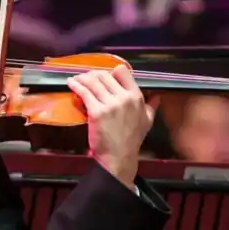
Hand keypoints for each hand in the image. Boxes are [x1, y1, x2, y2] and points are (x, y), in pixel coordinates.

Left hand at [67, 65, 155, 187]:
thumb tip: (157, 97)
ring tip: (76, 79)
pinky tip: (71, 84)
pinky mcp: (96, 112)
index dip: (111, 72)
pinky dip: (76, 86)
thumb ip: (151, 107)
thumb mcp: (147, 122)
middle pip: (104, 75)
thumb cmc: (131, 141)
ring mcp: (110, 104)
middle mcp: (124, 98)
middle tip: (86, 78)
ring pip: (93, 82)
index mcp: (136, 97)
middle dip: (93, 75)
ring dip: (82, 78)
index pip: (122, 72)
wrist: (119, 157)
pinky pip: (84, 92)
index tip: (104, 76)